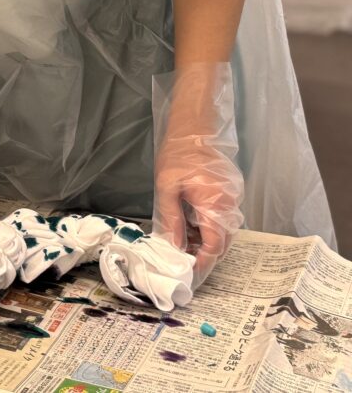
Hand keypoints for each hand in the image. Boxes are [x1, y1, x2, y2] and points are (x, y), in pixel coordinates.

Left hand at [153, 64, 243, 286]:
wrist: (193, 128)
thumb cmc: (177, 155)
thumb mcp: (167, 188)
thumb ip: (172, 219)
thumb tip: (173, 246)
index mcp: (215, 204)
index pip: (214, 244)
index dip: (202, 261)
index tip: (189, 271)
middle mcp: (229, 204)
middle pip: (222, 241)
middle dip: (203, 254)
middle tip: (182, 261)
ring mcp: (232, 198)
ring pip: (222, 230)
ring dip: (204, 240)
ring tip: (181, 245)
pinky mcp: (229, 193)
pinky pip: (222, 218)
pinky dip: (207, 227)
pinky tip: (188, 227)